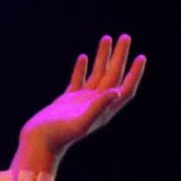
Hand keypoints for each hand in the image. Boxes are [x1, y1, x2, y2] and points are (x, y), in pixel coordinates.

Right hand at [17, 34, 145, 172]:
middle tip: (125, 37)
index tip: (141, 56)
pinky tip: (83, 58)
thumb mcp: (81, 122)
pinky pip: (78, 81)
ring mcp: (82, 102)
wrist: (38, 143)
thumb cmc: (59, 136)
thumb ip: (98, 107)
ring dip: (102, 57)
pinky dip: (82, 69)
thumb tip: (115, 92)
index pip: (125, 88)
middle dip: (120, 57)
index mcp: (104, 110)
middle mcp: (97, 105)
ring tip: (106, 38)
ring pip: (96, 75)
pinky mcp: (67, 101)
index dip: (135, 73)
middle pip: (113, 76)